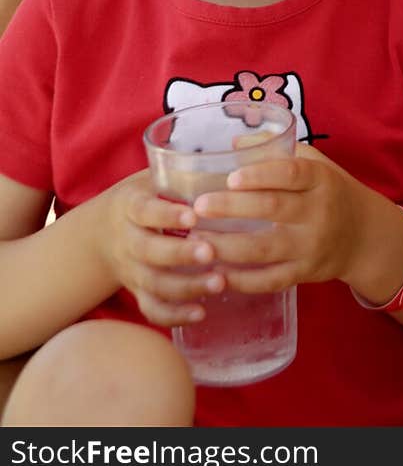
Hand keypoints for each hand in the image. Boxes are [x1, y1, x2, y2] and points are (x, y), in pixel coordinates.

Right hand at [101, 169, 224, 327]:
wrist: (101, 234)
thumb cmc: (144, 197)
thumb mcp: (153, 177)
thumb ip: (183, 171)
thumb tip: (239, 150)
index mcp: (130, 206)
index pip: (145, 210)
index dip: (166, 215)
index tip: (193, 216)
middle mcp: (126, 240)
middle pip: (148, 251)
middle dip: (180, 254)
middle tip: (211, 253)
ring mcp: (131, 269)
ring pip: (153, 284)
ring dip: (186, 287)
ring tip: (219, 283)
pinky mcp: (137, 291)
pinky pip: (152, 309)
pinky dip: (174, 315)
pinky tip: (202, 312)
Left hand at [189, 145, 375, 293]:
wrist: (365, 235)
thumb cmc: (330, 191)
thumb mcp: (314, 163)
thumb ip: (276, 151)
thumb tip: (234, 141)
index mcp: (320, 179)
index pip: (290, 173)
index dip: (260, 175)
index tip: (230, 177)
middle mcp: (318, 212)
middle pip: (272, 209)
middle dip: (231, 208)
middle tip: (198, 207)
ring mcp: (311, 246)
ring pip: (265, 249)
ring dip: (227, 247)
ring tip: (197, 241)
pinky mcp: (305, 273)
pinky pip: (270, 280)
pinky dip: (242, 280)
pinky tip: (217, 274)